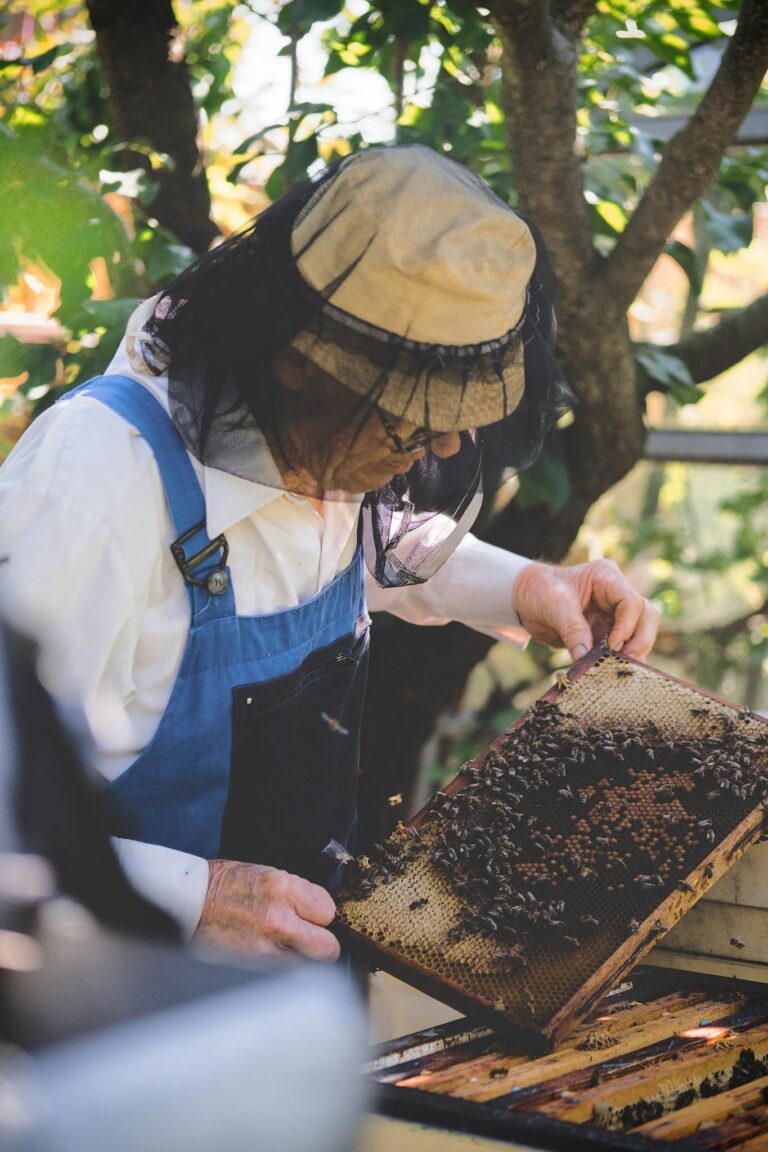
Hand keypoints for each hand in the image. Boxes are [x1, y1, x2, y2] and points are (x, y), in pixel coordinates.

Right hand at [194, 859, 340, 962]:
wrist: (191, 903)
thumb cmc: (226, 885)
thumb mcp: (267, 874)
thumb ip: (297, 893)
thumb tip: (319, 912)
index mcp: (282, 887)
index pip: (328, 910)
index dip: (321, 914)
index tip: (313, 914)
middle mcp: (278, 918)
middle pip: (327, 947)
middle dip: (322, 943)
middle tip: (310, 936)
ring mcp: (266, 946)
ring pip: (308, 965)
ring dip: (302, 956)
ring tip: (284, 942)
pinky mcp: (254, 965)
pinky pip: (286, 972)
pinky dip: (283, 965)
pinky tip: (269, 949)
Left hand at [512, 559, 658, 661]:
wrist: (524, 599)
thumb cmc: (540, 590)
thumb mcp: (554, 605)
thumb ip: (572, 629)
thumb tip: (586, 657)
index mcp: (606, 578)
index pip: (631, 601)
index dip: (627, 625)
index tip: (612, 645)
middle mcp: (616, 596)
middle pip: (646, 617)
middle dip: (640, 641)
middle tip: (626, 663)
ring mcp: (613, 615)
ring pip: (640, 635)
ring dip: (633, 654)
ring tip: (619, 671)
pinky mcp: (606, 633)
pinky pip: (621, 649)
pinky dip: (619, 662)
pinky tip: (612, 674)